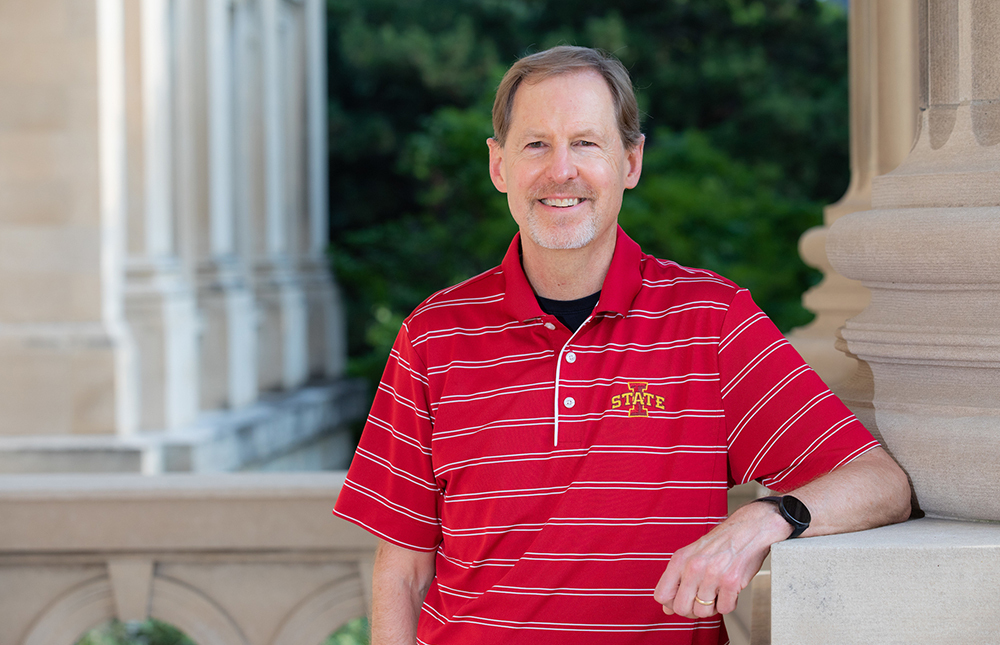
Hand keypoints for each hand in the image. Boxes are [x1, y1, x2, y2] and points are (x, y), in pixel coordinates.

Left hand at [652, 501, 789, 618]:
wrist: (749, 530)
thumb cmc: (721, 542)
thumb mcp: (692, 555)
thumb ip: (677, 579)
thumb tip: (666, 608)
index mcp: (680, 559)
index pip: (661, 595)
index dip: (671, 603)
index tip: (681, 600)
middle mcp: (693, 567)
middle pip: (680, 608)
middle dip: (691, 610)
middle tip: (701, 601)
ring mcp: (712, 575)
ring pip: (703, 612)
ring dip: (712, 607)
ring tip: (717, 592)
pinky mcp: (731, 582)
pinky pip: (724, 609)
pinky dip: (728, 604)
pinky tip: (729, 591)